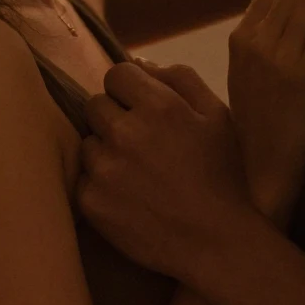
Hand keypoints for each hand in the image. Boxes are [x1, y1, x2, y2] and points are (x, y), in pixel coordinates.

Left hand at [75, 59, 250, 279]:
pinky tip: (126, 197)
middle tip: (138, 144)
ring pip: (88, 142)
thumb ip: (181, 80)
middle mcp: (124, 132)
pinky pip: (83, 178)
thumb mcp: (217, 117)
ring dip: (105, 152)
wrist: (215, 242)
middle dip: (114, 118)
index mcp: (158, 106)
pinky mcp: (91, 200)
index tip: (139, 109)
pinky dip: (99, 185)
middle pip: (95, 105)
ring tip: (134, 174)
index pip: (116, 74)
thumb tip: (141, 62)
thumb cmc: (222, 176)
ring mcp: (104, 168)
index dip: (128, 90)